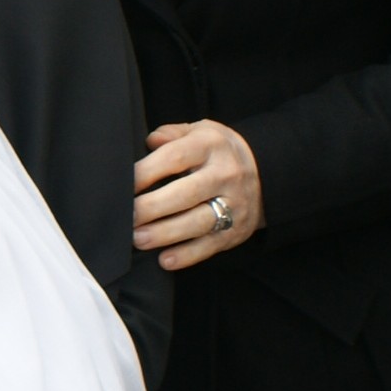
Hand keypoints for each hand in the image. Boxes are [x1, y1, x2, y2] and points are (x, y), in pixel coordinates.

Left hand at [133, 120, 262, 269]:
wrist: (267, 171)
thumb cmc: (217, 151)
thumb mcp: (199, 131)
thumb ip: (172, 133)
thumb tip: (150, 140)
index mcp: (210, 146)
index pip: (175, 157)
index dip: (146, 172)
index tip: (123, 184)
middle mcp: (225, 174)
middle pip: (185, 193)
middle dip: (151, 207)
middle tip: (126, 217)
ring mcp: (233, 204)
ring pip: (197, 222)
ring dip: (164, 234)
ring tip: (138, 239)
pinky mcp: (236, 231)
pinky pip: (209, 246)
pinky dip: (187, 255)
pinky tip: (165, 260)